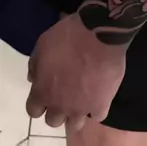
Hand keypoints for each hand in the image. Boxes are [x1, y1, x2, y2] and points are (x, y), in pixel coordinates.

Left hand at [26, 13, 125, 130]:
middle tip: (66, 93)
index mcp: (42, 91)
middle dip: (58, 108)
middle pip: (53, 120)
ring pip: (74, 124)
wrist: (98, 33)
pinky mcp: (101, 104)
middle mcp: (59, 105)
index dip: (40, 101)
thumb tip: (34, 78)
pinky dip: (97, 106)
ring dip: (76, 112)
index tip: (47, 91)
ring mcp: (81, 108)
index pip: (34, 111)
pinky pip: (98, 115)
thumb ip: (35, 64)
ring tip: (83, 96)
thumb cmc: (67, 35)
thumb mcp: (42, 44)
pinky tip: (99, 94)